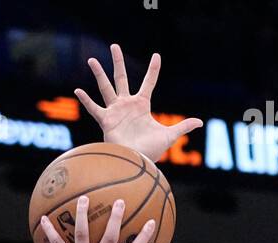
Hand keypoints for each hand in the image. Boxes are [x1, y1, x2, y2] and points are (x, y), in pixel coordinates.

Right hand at [75, 46, 201, 164]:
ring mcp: (115, 111)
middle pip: (121, 78)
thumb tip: (200, 122)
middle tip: (114, 46)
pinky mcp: (106, 121)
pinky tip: (77, 90)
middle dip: (117, 62)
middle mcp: (126, 105)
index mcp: (142, 105)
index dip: (153, 70)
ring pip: (106, 88)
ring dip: (99, 74)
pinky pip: (94, 109)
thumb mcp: (169, 136)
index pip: (149, 82)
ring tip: (92, 60)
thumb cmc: (151, 151)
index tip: (156, 56)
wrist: (136, 161)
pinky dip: (86, 100)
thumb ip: (183, 126)